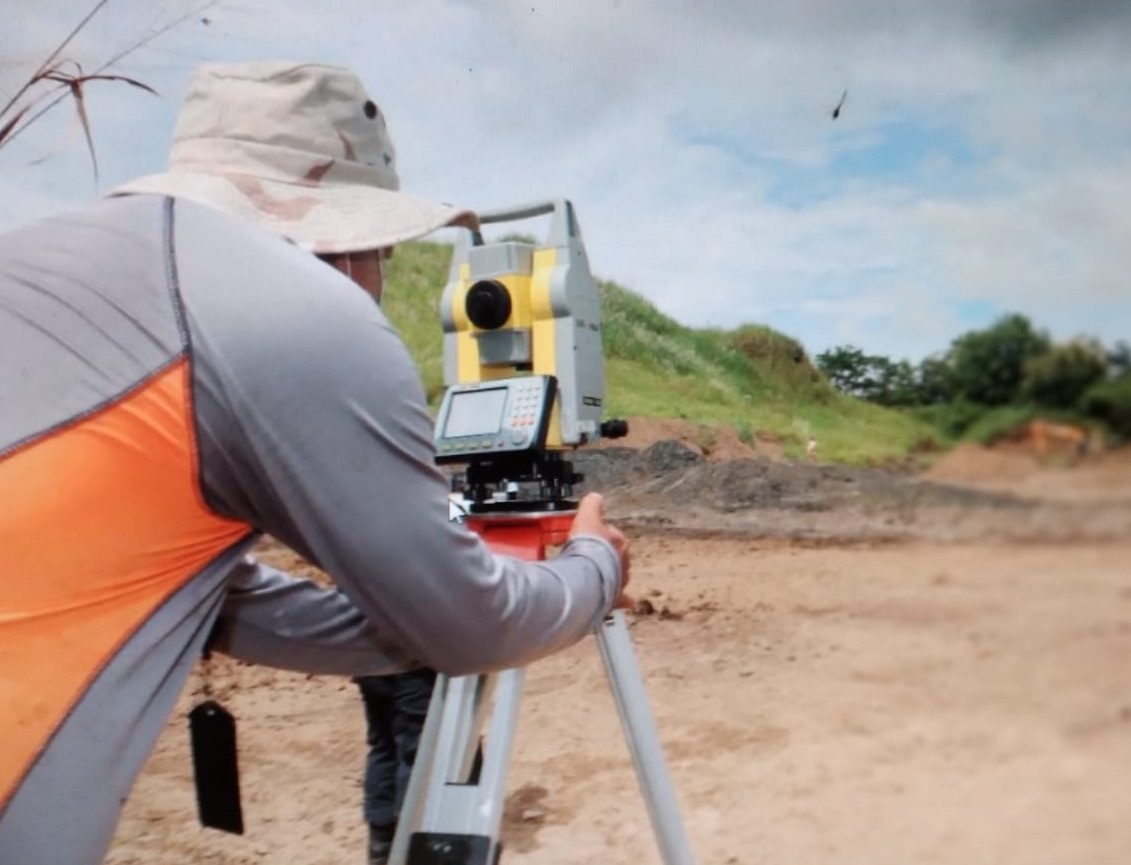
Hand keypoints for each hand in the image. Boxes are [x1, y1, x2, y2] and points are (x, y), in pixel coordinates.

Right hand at [570, 492, 631, 607]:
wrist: (587, 575)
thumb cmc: (588, 546)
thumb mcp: (588, 516)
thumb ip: (592, 504)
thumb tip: (595, 496)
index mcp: (618, 541)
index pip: (610, 533)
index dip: (597, 533)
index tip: (586, 535)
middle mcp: (623, 561)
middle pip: (614, 555)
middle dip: (604, 555)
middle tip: (587, 555)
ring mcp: (620, 580)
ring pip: (617, 575)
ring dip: (608, 574)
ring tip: (592, 575)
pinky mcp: (615, 598)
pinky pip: (621, 599)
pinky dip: (622, 600)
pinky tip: (624, 601)